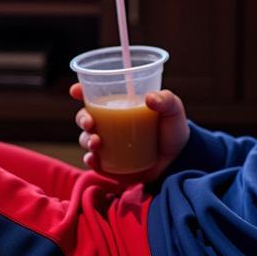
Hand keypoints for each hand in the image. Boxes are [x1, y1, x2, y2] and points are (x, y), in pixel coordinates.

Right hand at [69, 82, 188, 176]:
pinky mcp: (111, 165)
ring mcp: (109, 145)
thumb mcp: (173, 110)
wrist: (180, 160)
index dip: (81, 91)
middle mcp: (109, 125)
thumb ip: (166, 100)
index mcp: (119, 106)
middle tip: (90, 122)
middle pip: (85, 118)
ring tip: (97, 142)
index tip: (76, 90)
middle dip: (82, 118)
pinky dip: (91, 160)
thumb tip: (150, 98)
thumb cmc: (173, 130)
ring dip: (86, 140)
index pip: (94, 95)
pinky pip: (95, 163)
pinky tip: (93, 158)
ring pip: (87, 140)